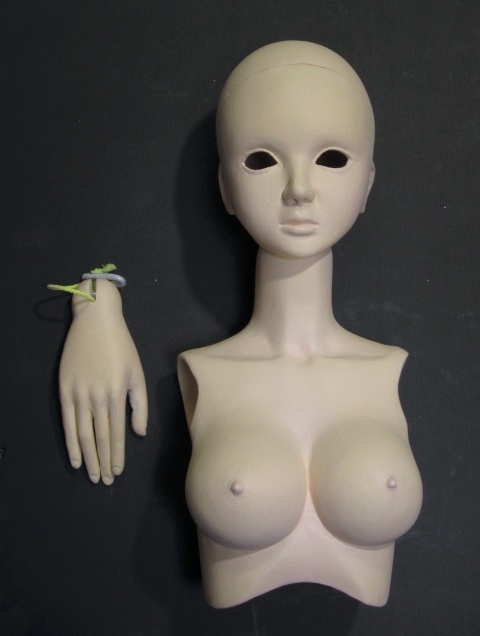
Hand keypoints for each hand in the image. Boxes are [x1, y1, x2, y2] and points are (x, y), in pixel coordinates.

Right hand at [59, 279, 146, 484]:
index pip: (116, 434)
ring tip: (92, 475)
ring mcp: (78, 394)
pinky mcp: (64, 389)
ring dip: (88, 458)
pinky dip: (70, 442)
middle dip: (103, 462)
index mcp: (117, 394)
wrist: (95, 321)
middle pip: (99, 438)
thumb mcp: (137, 373)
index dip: (117, 456)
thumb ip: (139, 405)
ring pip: (82, 434)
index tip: (118, 472)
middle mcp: (96, 397)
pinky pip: (67, 421)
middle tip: (105, 481)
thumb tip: (138, 434)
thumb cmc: (121, 347)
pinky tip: (75, 458)